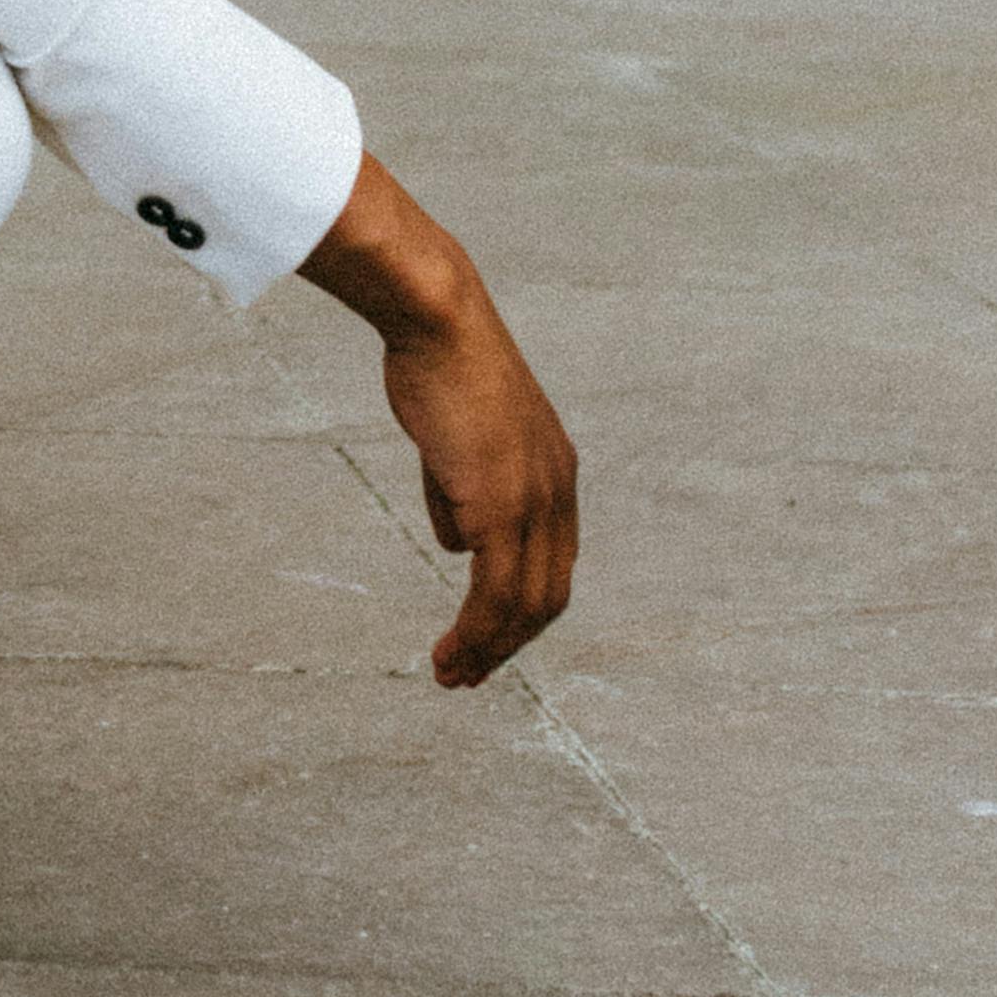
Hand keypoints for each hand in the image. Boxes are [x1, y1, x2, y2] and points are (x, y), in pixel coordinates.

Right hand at [299, 157, 580, 686]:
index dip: (521, 609)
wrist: (438, 321)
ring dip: (490, 650)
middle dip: (509, 645)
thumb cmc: (438, 366)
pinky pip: (494, 591)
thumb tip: (458, 542)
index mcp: (555, 475)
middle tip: (468, 674)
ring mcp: (533, 502)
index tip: (485, 637)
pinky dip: (477, 631)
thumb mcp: (458, 437)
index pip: (551, 563)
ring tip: (453, 675)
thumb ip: (463, 491)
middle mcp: (557, 495)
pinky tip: (451, 648)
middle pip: (547, 596)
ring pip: (524, 605)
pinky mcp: (500, 504)